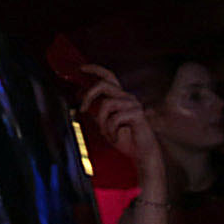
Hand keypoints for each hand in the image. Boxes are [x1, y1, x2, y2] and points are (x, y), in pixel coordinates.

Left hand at [78, 65, 166, 187]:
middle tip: (83, 109)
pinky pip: (114, 118)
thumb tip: (82, 99)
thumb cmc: (126, 139)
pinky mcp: (137, 114)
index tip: (81, 69)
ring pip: (106, 104)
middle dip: (89, 95)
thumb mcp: (105, 124)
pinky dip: (110, 131)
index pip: (108, 76)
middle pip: (104, 84)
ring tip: (106, 134)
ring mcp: (133, 104)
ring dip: (102, 122)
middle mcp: (127, 97)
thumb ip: (96, 111)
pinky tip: (115, 138)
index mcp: (120, 97)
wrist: (142, 154)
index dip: (94, 70)